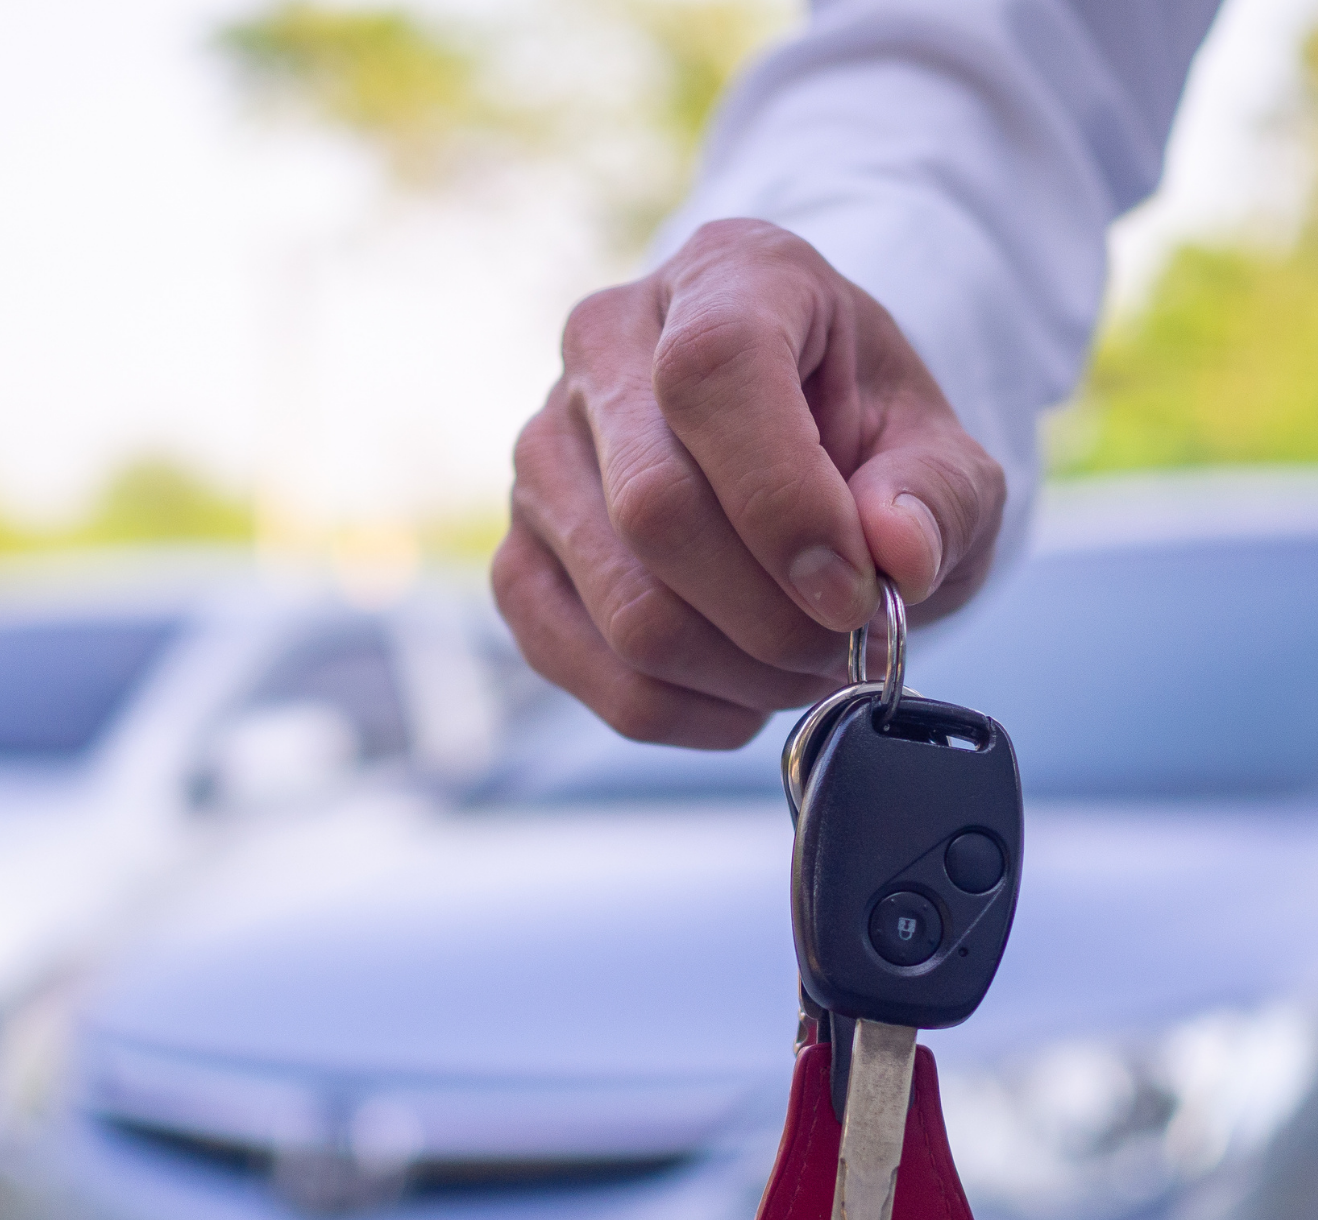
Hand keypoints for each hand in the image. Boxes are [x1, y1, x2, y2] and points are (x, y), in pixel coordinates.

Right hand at [493, 218, 1005, 748]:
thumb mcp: (939, 449)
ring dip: (739, 673)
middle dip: (775, 617)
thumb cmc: (865, 442)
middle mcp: (603, 349)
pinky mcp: (515, 555)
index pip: (711, 375)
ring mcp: (541, 456)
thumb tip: (899, 555)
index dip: (785, 501)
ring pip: (624, 607)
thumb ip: (939, 495)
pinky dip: (680, 709)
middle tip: (850, 647)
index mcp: (722, 276)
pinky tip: (739, 691)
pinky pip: (581, 665)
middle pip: (656, 511)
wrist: (797, 453)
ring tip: (803, 665)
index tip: (857, 589)